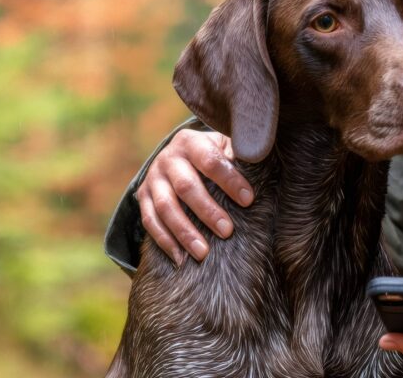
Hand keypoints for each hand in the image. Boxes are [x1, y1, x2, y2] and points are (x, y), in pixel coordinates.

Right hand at [135, 128, 254, 264]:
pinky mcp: (143, 197)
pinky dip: (165, 241)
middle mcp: (168, 158)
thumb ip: (238, 155)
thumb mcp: (225, 146)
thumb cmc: (213, 153)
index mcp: (191, 142)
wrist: (179, 153)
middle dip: (208, 211)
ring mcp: (152, 179)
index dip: (229, 181)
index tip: (248, 200)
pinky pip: (150, 222)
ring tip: (203, 253)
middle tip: (227, 231)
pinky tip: (181, 259)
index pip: (210, 161)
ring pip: (166, 208)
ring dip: (185, 232)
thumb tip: (259, 166)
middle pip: (186, 187)